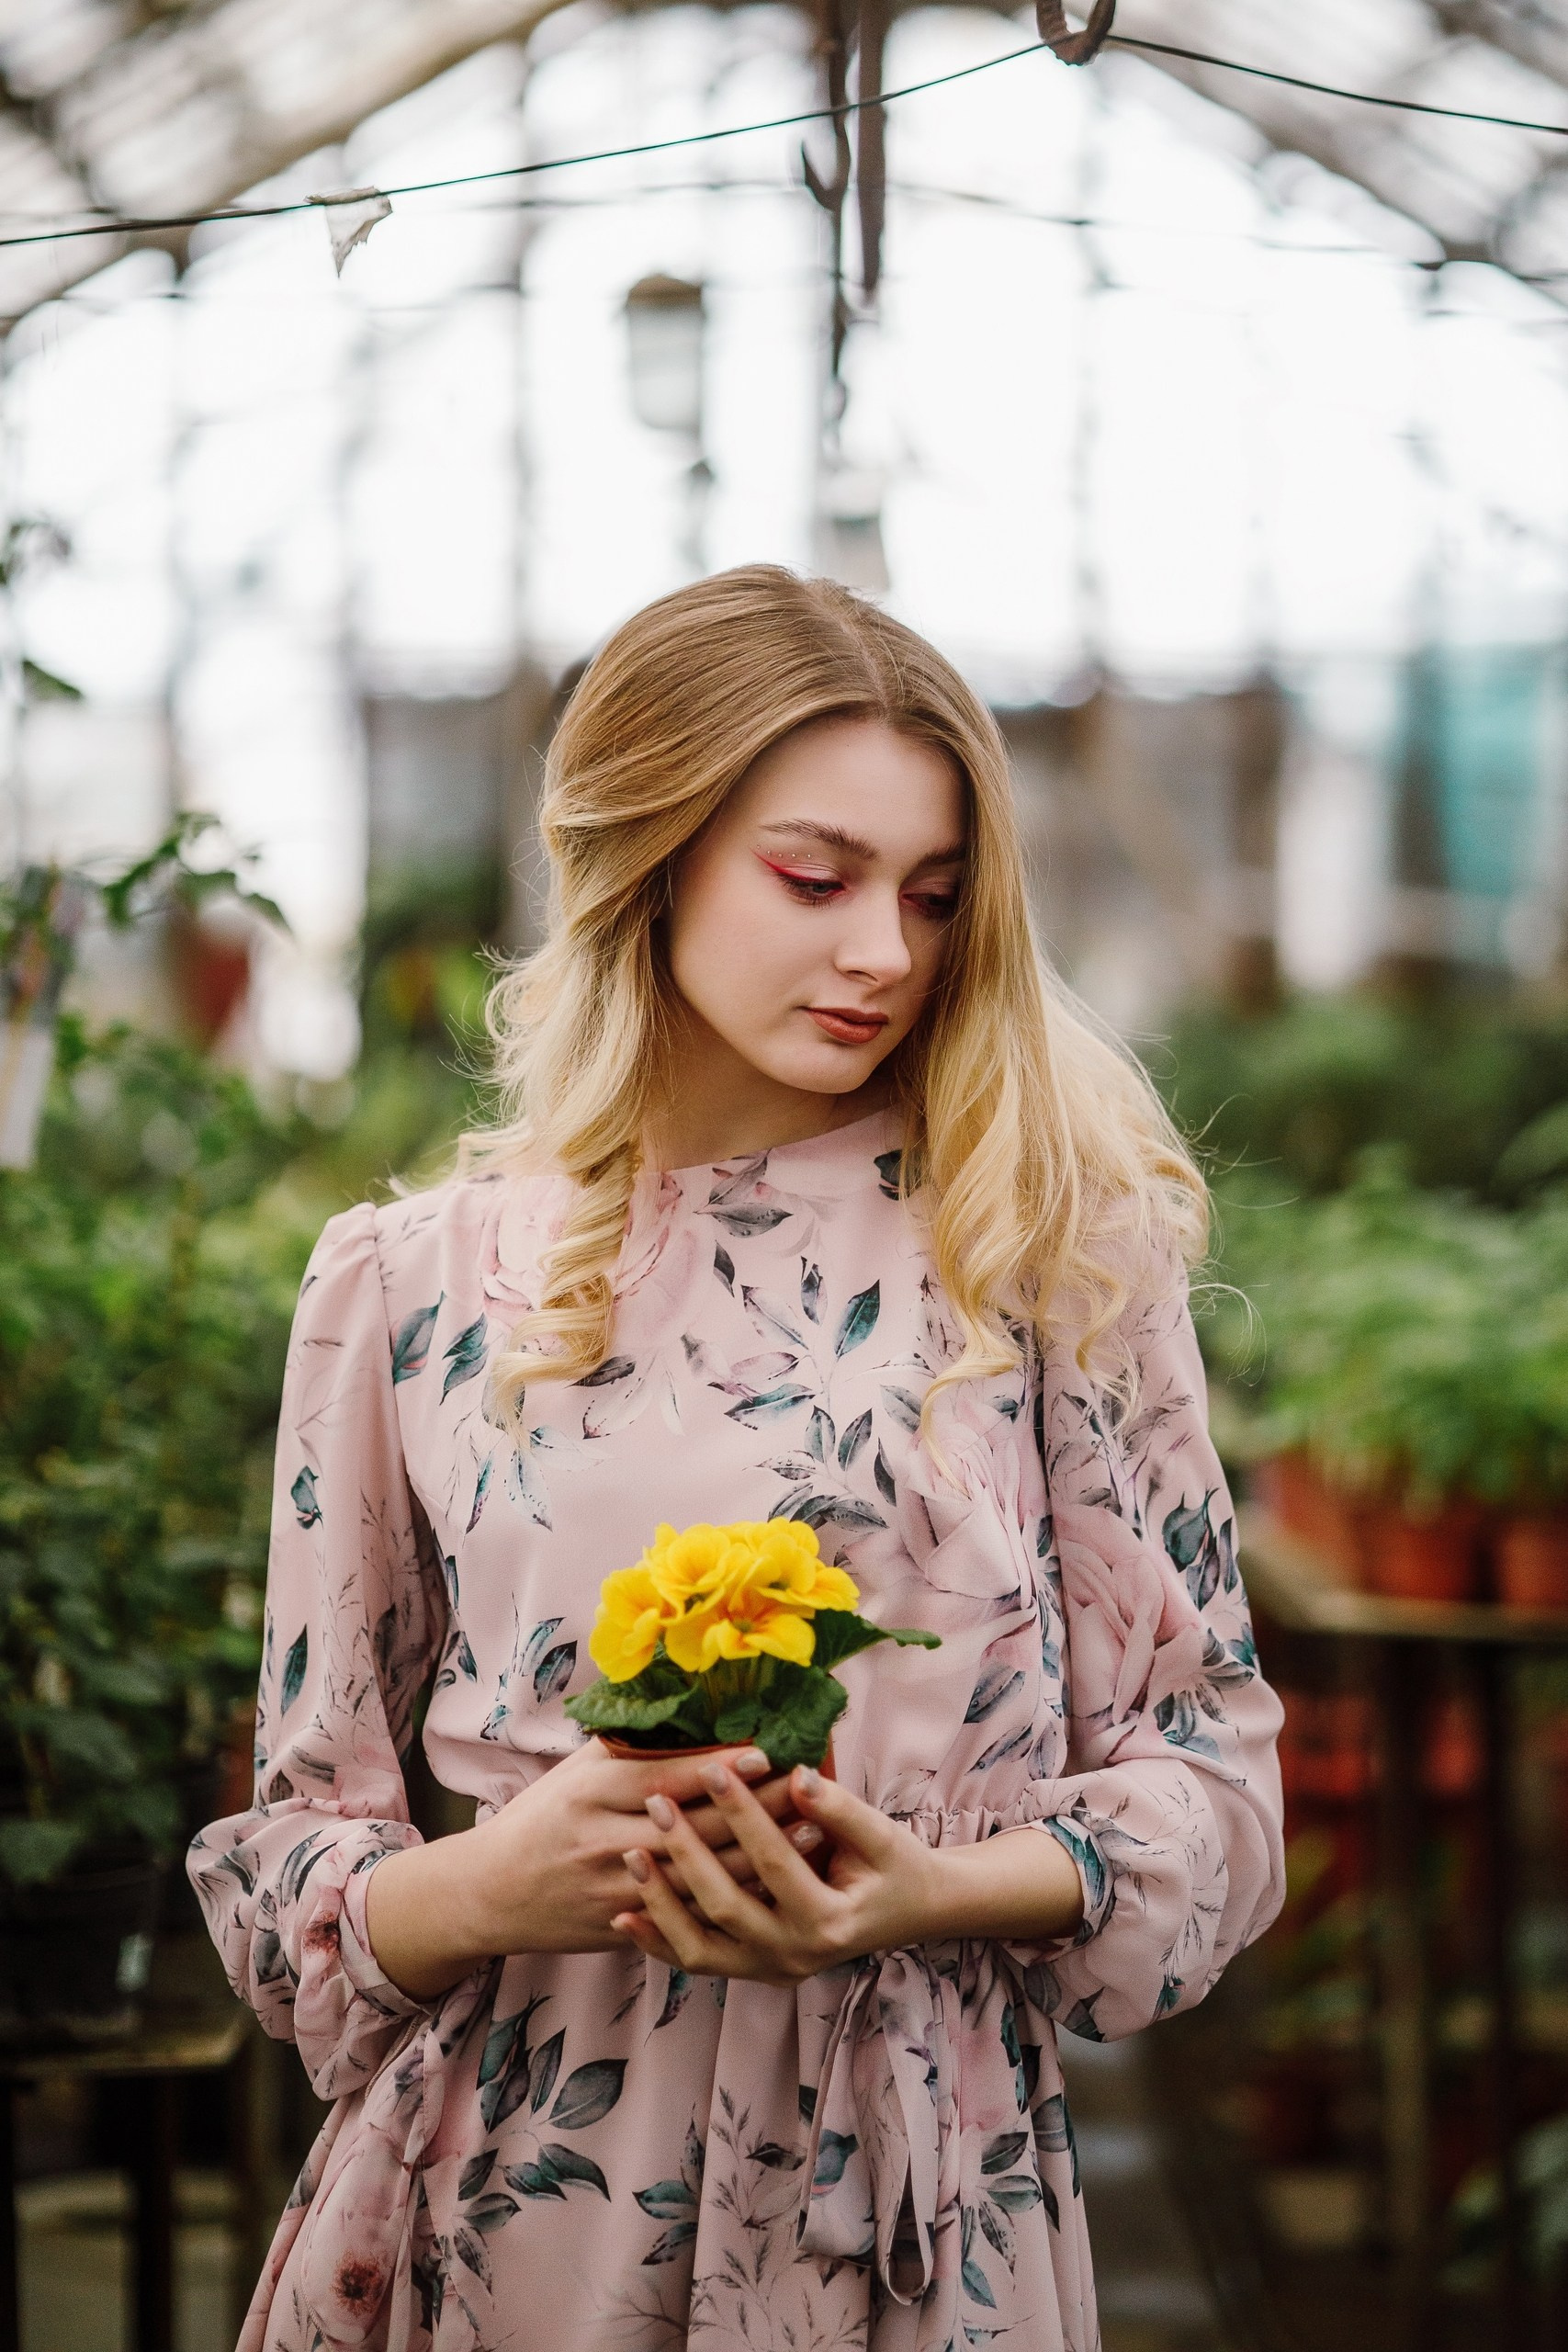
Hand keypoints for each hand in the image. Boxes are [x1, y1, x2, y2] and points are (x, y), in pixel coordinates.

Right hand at [365, 1740, 810, 1997]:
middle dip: (757, 1806)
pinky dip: (736, 1897)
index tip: (768, 1749)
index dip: (720, 1766)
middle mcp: (605, 1840)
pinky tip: (775, 1884)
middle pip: (695, 1824)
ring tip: (811, 1831)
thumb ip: (629, 1748)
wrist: (492, 1892)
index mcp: (591, 1792)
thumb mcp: (576, 1772)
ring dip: (760, 1853)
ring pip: (702, 1873)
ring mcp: (617, 1889)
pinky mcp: (626, 1925)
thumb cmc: (542, 1817)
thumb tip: (692, 1710)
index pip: (667, 1777)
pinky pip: (690, 1915)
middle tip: (809, 1784)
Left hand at [611, 1759, 947, 1988]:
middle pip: (726, 1907)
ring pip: (699, 1949)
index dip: (742, 1814)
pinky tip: (626, 1916)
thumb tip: (796, 1775)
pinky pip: (696, 1962)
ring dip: (660, 1905)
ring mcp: (770, 1971)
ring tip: (631, 1857)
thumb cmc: (894, 1867)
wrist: (908, 1912)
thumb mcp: (880, 1835)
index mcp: (828, 1922)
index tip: (712, 1769)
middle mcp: (795, 1956)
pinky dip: (658, 1941)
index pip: (773, 1862)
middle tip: (659, 1803)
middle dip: (687, 1853)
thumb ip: (838, 1808)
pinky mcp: (753, 1971)